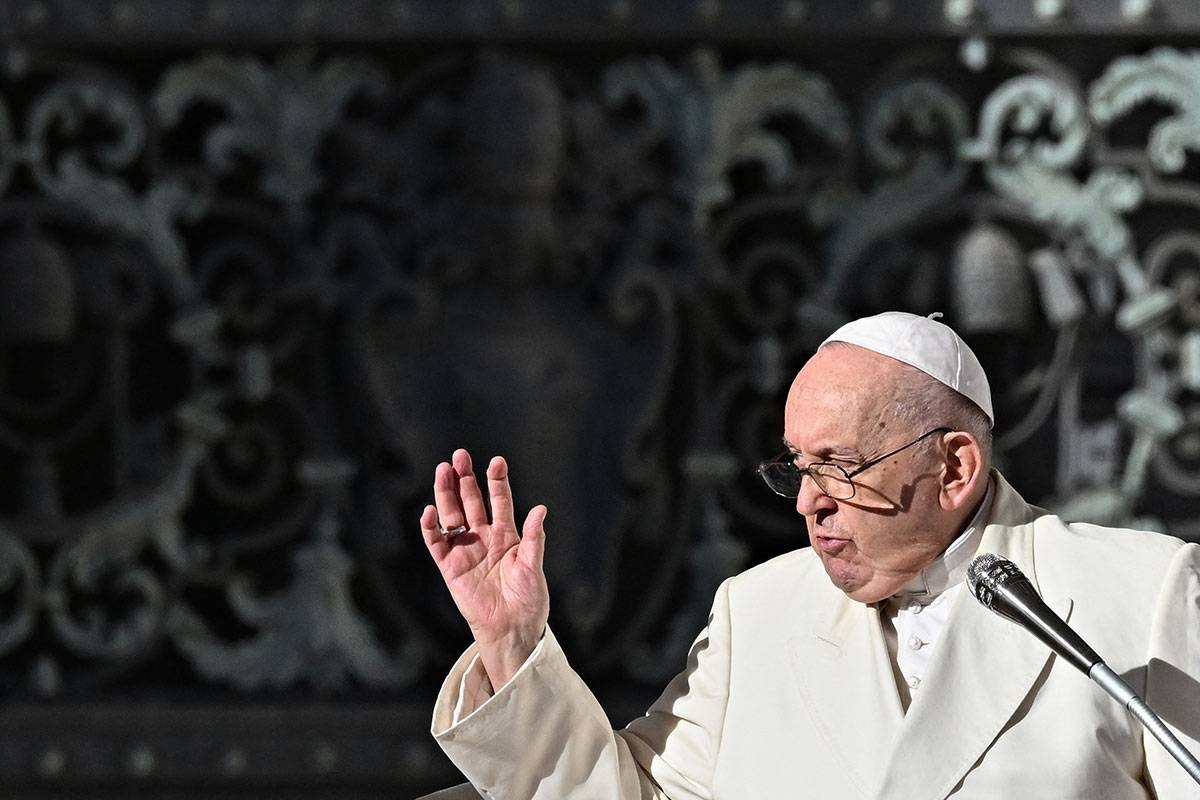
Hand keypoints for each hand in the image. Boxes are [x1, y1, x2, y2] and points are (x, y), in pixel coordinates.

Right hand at [421, 448, 548, 688]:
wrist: (513, 627)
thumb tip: (540, 509)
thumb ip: (533, 538)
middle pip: (471, 502)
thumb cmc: (528, 599)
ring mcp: (465, 550)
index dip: (497, 482)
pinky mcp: (450, 567)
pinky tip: (430, 511)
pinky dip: (431, 528)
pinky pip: (437, 544)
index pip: (499, 501)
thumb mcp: (534, 565)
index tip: (496, 461)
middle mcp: (483, 538)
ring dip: (446, 494)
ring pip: (452, 516)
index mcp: (506, 535)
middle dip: (465, 479)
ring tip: (443, 471)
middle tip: (460, 456)